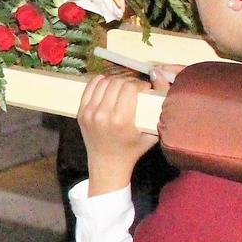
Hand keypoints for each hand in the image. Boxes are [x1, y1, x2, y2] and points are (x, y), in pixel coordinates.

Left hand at [79, 73, 155, 194]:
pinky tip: (108, 84)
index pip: (130, 87)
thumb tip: (160, 78)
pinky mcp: (81, 112)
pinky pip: (89, 87)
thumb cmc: (133, 150)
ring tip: (123, 86)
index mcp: (121, 121)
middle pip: (116, 82)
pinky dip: (99, 82)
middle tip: (135, 87)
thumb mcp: (153, 133)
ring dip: (115, 80)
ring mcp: (89, 113)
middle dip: (129, 81)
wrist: (108, 164)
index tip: (145, 88)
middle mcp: (102, 115)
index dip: (140, 83)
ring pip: (103, 82)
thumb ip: (161, 107)